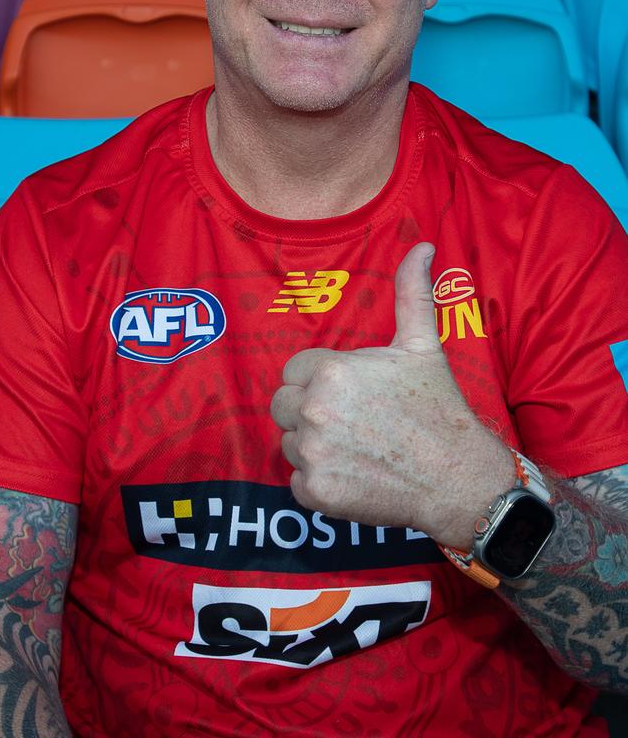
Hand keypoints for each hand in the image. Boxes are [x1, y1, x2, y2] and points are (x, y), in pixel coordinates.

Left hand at [270, 242, 515, 548]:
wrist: (458, 477)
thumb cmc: (438, 407)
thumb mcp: (423, 345)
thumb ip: (412, 293)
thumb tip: (423, 247)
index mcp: (332, 371)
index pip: (295, 371)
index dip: (321, 381)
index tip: (353, 395)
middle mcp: (315, 410)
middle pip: (282, 405)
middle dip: (309, 411)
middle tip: (353, 422)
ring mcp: (313, 454)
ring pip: (289, 443)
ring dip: (314, 447)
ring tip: (358, 448)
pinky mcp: (316, 492)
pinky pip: (296, 482)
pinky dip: (319, 482)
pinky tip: (355, 475)